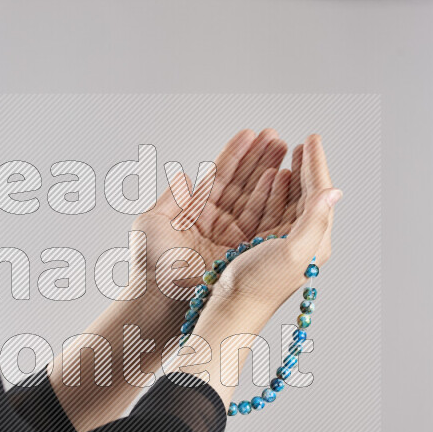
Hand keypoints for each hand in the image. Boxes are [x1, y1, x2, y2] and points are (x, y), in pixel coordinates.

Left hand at [132, 129, 288, 287]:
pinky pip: (262, 219)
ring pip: (256, 198)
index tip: (250, 133)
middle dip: (260, 159)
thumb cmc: (149, 265)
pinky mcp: (244, 250)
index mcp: (196, 214)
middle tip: (276, 136)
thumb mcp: (152, 223)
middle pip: (243, 184)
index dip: (235, 155)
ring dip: (270, 171)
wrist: (159, 297)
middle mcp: (217, 224)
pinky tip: (281, 174)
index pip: (220, 178)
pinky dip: (272, 196)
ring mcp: (233, 237)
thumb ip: (172, 198)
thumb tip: (184, 176)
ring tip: (283, 148)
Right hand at [212, 134, 341, 314]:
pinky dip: (272, 190)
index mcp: (314, 241)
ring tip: (287, 155)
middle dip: (305, 166)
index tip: (311, 139)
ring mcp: (282, 244)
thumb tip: (334, 191)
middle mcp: (302, 241)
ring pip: (289, 199)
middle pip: (307, 194)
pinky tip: (269, 180)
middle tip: (303, 143)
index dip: (316, 164)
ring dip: (289, 174)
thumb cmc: (258, 285)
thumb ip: (315, 220)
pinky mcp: (263, 247)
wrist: (232, 310)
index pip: (319, 193)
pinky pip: (272, 209)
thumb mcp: (293, 251)